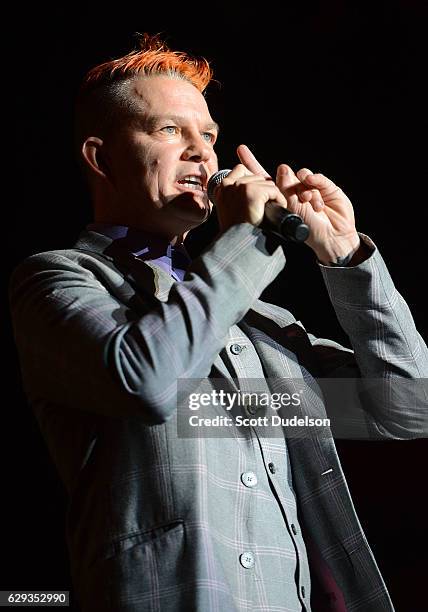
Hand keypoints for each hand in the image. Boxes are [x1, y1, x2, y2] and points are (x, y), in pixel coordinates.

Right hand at [213, 163, 287, 233]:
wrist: (237, 244)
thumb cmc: (236, 232)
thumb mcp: (230, 209)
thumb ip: (234, 195)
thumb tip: (245, 185)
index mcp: (221, 187)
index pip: (241, 170)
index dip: (253, 182)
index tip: (255, 198)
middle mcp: (229, 184)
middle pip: (256, 176)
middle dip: (263, 191)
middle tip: (260, 210)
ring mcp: (240, 187)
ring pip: (267, 183)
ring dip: (271, 197)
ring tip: (264, 213)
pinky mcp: (252, 192)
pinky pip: (274, 190)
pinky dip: (278, 201)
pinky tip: (271, 213)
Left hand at [237, 144, 359, 264]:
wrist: (332, 238)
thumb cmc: (310, 231)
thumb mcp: (291, 213)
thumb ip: (284, 192)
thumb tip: (283, 170)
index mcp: (281, 197)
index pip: (264, 178)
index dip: (252, 163)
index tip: (241, 149)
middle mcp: (294, 190)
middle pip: (285, 172)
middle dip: (287, 181)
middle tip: (295, 197)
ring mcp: (310, 186)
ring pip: (302, 174)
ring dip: (304, 189)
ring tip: (307, 203)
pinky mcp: (325, 185)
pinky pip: (317, 177)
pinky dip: (317, 184)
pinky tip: (317, 200)